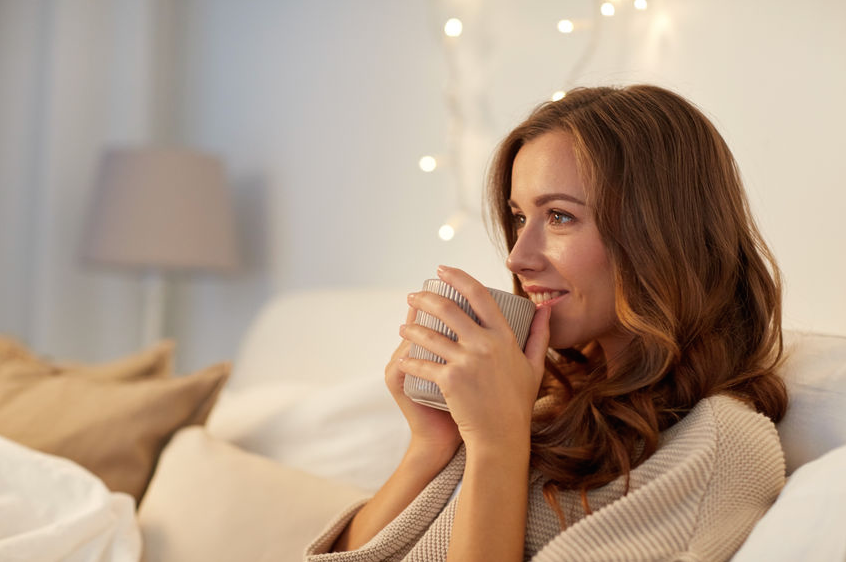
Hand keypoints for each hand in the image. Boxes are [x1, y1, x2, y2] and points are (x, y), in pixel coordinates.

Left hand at [398, 266, 550, 453]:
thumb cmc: (517, 403)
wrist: (502, 437)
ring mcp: (466, 361)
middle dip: (425, 298)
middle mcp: (485, 344)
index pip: (480, 295)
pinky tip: (402, 358)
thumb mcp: (535, 366)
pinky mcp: (450, 380)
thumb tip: (546, 308)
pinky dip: (409, 361)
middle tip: (412, 298)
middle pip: (448, 308)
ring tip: (403, 327)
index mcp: (504, 337)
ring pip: (429, 334)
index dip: (458, 277)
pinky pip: (422, 364)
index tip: (441, 270)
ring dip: (411, 328)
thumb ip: (540, 335)